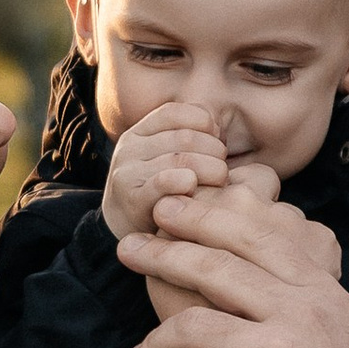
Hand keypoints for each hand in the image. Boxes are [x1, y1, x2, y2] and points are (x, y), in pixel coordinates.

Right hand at [101, 100, 236, 242]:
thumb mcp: (167, 160)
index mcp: (139, 133)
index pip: (176, 112)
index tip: (217, 141)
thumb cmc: (159, 195)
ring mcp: (128, 172)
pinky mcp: (132, 197)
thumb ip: (189, 140)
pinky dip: (188, 183)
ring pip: (182, 159)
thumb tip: (217, 126)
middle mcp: (130, 148)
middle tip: (223, 170)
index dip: (204, 122)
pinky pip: (166, 181)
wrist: (125, 235)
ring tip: (219, 183)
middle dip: (214, 151)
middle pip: (185, 137)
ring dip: (211, 170)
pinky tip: (196, 190)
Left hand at [120, 189, 348, 347]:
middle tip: (129, 249)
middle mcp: (299, 315)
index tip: (170, 215)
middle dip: (164, 254)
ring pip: (189, 324)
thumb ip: (313, 311)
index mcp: (325, 297)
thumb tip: (276, 287)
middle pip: (215, 268)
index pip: (257, 240)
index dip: (205, 221)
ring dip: (153, 340)